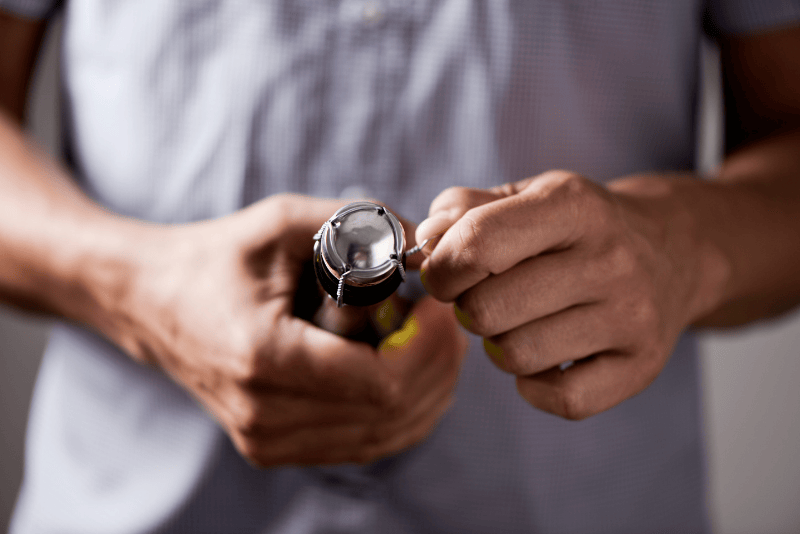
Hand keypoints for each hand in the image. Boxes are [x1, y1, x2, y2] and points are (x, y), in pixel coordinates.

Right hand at [113, 194, 465, 465]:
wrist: (152, 302)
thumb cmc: (214, 259)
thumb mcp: (282, 223)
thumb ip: (359, 224)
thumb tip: (427, 242)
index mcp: (264, 358)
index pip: (381, 383)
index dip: (428, 348)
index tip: (437, 306)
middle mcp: (265, 414)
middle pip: (392, 414)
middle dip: (436, 366)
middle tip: (442, 320)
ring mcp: (267, 440)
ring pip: (384, 437)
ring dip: (423, 390)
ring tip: (423, 341)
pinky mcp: (271, 448)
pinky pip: (361, 444)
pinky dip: (398, 412)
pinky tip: (402, 371)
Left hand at [417, 171, 704, 419]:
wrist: (674, 252)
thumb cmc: (580, 228)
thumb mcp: (527, 196)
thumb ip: (464, 210)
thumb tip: (426, 243)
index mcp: (574, 206)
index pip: (477, 244)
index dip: (441, 268)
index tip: (444, 275)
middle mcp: (609, 260)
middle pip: (486, 309)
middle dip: (468, 308)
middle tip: (487, 298)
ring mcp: (630, 316)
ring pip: (514, 355)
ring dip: (499, 345)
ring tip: (519, 322)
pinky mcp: (641, 366)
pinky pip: (559, 399)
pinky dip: (535, 386)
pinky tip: (545, 357)